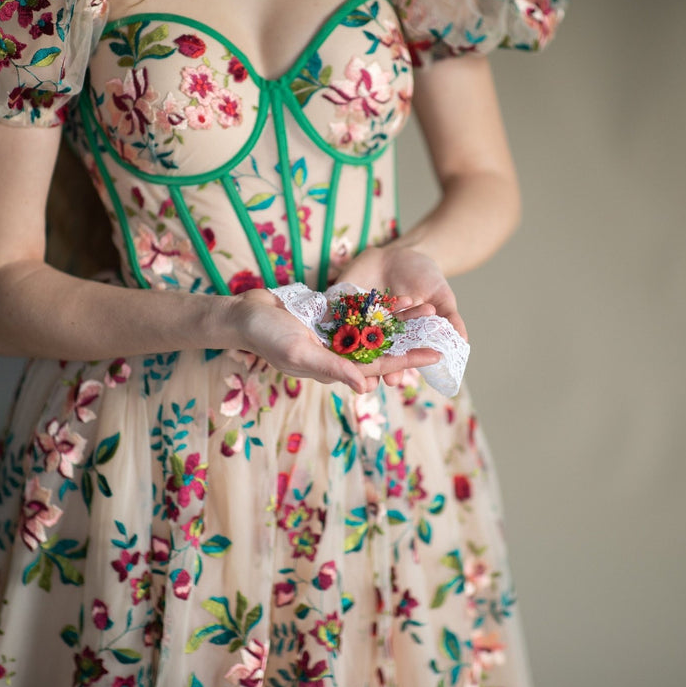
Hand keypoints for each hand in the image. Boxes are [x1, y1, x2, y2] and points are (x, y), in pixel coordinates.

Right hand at [230, 288, 439, 393]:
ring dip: (399, 320)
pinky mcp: (330, 318)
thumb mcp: (300, 353)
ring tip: (424, 307)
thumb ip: (333, 368)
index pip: (380, 368)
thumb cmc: (268, 338)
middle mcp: (340, 355)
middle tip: (440, 326)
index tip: (436, 355)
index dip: (408, 361)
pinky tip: (398, 299)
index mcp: (335, 369)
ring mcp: (335, 336)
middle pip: (384, 348)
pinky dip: (379, 307)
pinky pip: (361, 314)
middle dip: (411, 338)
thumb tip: (366, 388)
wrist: (245, 314)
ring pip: (376, 330)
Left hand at [332, 244, 466, 386]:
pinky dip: (330, 321)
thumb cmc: (426, 276)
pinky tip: (326, 331)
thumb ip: (449, 318)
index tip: (394, 380)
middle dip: (367, 368)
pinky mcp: (342, 299)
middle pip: (370, 354)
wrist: (405, 250)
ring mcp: (357, 317)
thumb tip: (464, 342)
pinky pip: (334, 311)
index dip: (395, 371)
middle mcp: (376, 332)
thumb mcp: (441, 296)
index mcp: (399, 338)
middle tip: (366, 382)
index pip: (396, 359)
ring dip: (346, 352)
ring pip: (348, 338)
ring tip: (345, 365)